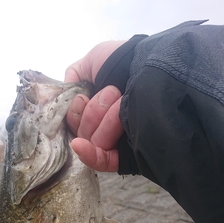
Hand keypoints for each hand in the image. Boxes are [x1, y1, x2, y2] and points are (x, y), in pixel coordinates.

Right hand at [64, 41, 125, 172]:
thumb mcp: (94, 60)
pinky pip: (100, 162)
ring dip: (102, 119)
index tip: (83, 98)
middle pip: (81, 132)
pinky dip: (88, 154)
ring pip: (91, 142)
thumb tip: (71, 95)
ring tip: (120, 101)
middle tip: (113, 92)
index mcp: (94, 109)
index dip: (74, 112)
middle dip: (93, 111)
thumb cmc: (124, 61)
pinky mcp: (123, 156)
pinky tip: (80, 145)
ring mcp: (113, 142)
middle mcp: (103, 127)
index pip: (73, 122)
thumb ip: (75, 76)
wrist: (151, 67)